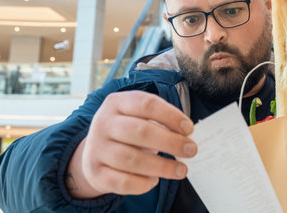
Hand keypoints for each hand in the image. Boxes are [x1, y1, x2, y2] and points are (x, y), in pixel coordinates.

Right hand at [66, 90, 196, 197]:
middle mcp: (103, 123)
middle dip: (170, 142)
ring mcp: (97, 148)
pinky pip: (122, 181)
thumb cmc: (128, 131)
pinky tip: (155, 180)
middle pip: (140, 131)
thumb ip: (161, 122)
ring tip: (181, 170)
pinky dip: (142, 183)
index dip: (170, 116)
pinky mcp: (96, 173)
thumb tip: (187, 137)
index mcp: (117, 102)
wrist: (95, 152)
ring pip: (131, 159)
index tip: (189, 128)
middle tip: (191, 150)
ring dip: (162, 166)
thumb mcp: (139, 117)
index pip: (146, 104)